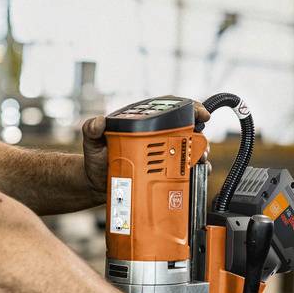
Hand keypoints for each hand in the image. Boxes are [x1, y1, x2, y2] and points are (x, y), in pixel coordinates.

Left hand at [81, 100, 210, 200]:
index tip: (202, 114)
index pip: (170, 109)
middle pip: (185, 131)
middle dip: (199, 136)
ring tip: (199, 160)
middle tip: (200, 145)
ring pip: (187, 150)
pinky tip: (196, 174)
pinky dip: (193, 172)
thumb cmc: (96, 159)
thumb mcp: (92, 142)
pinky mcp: (162, 174)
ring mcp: (160, 156)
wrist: (96, 184)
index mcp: (143, 124)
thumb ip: (92, 129)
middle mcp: (155, 138)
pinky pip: (183, 171)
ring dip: (199, 153)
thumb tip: (99, 122)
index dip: (190, 108)